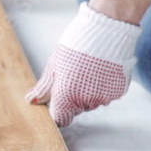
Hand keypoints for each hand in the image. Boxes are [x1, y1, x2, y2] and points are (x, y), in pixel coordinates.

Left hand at [27, 3, 140, 125]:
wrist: (105, 32)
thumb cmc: (76, 46)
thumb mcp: (54, 66)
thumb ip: (44, 87)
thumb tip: (32, 101)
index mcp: (66, 96)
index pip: (60, 119)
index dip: (58, 111)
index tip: (57, 102)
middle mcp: (86, 101)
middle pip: (76, 109)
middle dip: (72, 98)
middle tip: (73, 75)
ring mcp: (104, 97)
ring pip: (91, 102)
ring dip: (88, 92)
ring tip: (87, 69)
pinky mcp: (118, 91)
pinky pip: (106, 95)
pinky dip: (103, 86)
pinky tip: (100, 69)